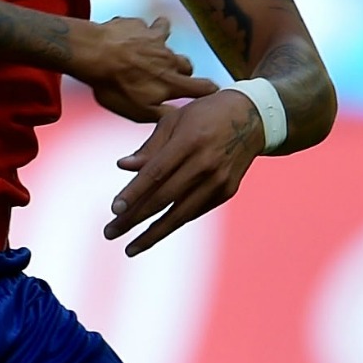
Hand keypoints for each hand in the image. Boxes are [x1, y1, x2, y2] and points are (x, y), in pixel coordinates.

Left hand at [72, 16, 215, 121]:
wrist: (92, 53)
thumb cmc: (113, 85)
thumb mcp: (138, 111)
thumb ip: (163, 115)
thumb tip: (182, 119)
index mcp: (172, 82)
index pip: (204, 87)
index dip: (210, 90)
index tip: (212, 91)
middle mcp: (169, 59)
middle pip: (187, 64)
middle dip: (182, 71)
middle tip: (169, 76)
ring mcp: (155, 40)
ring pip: (169, 42)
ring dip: (162, 48)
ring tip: (151, 52)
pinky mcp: (139, 25)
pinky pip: (146, 26)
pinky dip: (141, 31)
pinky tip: (130, 35)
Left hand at [103, 89, 262, 256]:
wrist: (252, 119)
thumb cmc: (203, 115)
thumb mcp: (173, 121)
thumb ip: (149, 147)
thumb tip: (122, 166)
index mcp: (189, 142)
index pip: (155, 173)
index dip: (134, 193)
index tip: (114, 210)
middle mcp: (206, 164)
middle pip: (165, 198)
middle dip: (135, 218)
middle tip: (110, 233)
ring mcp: (219, 180)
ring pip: (181, 213)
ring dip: (154, 233)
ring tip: (131, 247)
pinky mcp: (227, 191)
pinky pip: (195, 211)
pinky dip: (174, 221)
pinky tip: (155, 231)